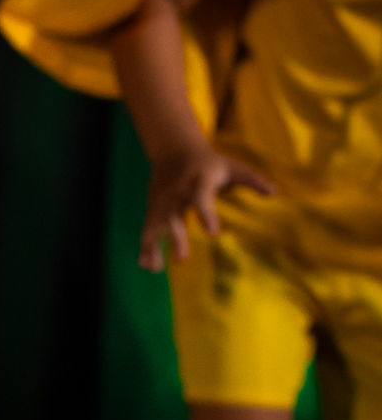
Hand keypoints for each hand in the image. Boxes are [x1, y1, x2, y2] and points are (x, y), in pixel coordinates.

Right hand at [140, 144, 273, 270]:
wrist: (174, 149)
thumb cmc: (209, 163)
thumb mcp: (231, 167)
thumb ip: (252, 179)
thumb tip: (274, 191)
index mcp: (198, 181)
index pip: (201, 198)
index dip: (205, 214)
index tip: (212, 232)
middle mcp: (177, 193)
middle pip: (174, 216)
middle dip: (176, 237)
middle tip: (182, 259)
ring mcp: (162, 202)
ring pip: (155, 226)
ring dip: (154, 247)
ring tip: (156, 269)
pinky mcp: (152, 209)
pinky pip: (147, 230)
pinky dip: (145, 247)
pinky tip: (147, 266)